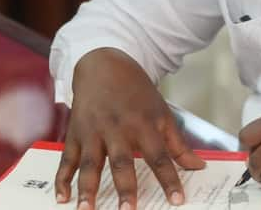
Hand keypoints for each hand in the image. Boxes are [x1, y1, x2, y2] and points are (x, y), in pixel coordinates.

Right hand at [56, 48, 205, 209]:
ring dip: (87, 188)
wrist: (103, 64)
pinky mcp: (74, 133)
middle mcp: (117, 128)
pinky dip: (62, 179)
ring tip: (87, 209)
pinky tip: (62, 197)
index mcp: (143, 124)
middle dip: (125, 187)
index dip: (168, 179)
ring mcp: (93, 131)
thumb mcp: (161, 112)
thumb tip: (198, 167)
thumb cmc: (136, 91)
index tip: (177, 200)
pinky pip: (66, 159)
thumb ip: (177, 144)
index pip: (159, 156)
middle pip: (121, 160)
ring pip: (89, 163)